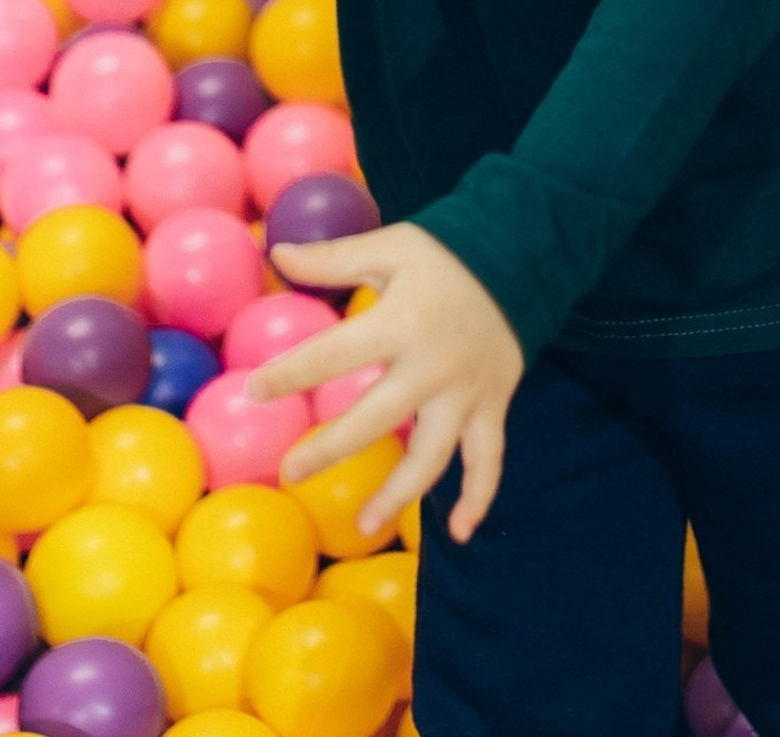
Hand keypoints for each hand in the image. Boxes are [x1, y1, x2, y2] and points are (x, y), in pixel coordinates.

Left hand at [248, 222, 524, 543]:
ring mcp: (466, 392)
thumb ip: (335, 257)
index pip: (335, 353)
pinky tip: (458, 533)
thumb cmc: (447, 254)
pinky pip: (489, 459)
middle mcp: (433, 365)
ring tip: (364, 526)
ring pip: (432, 455)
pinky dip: (479, 497)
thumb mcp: (391, 246)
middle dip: (331, 449)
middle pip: (376, 418)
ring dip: (398, 494)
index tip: (255, 390)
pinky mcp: (493, 405)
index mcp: (402, 321)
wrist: (524, 256)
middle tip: (291, 473)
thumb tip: (277, 253)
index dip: (292, 373)